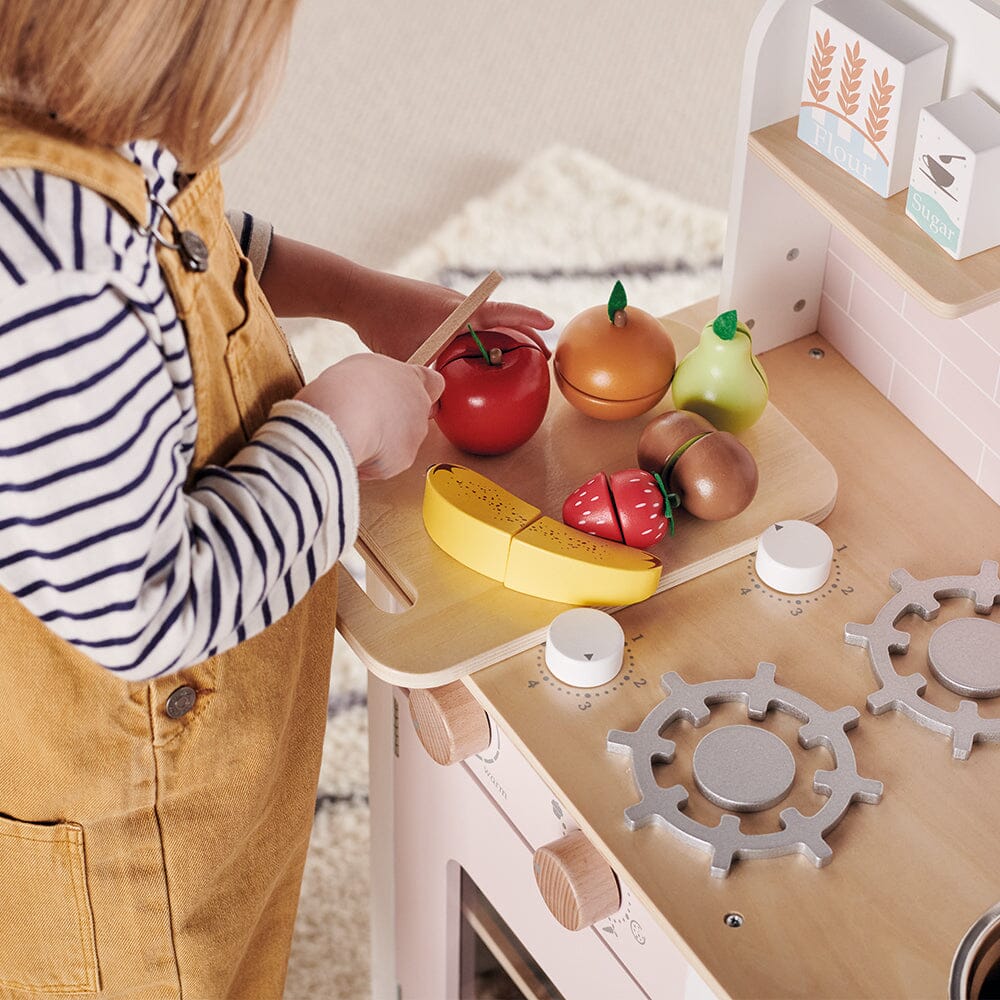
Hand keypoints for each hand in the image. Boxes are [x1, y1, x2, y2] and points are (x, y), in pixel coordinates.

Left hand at [257, 237, 553, 360]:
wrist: (358, 293)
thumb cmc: (384, 326)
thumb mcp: (408, 362)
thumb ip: (425, 387)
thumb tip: (436, 417)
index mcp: (458, 315)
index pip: (504, 314)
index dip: (529, 320)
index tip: (550, 324)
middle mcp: (457, 304)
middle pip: (501, 318)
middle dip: (523, 333)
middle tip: (540, 353)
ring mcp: (446, 301)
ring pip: (481, 319)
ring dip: (500, 333)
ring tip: (511, 354)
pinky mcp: (433, 302)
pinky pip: (463, 319)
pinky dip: (476, 333)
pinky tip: (469, 350)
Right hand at [294, 354, 444, 479]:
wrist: (343, 420)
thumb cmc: (346, 389)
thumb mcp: (363, 367)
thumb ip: (381, 379)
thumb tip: (377, 389)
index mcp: (411, 378)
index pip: (434, 383)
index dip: (421, 390)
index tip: (403, 394)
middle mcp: (419, 406)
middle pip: (416, 414)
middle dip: (397, 419)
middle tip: (369, 416)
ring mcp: (416, 434)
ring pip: (402, 440)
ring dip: (384, 440)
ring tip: (358, 432)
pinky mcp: (405, 458)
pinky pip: (389, 461)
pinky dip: (373, 460)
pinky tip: (357, 448)